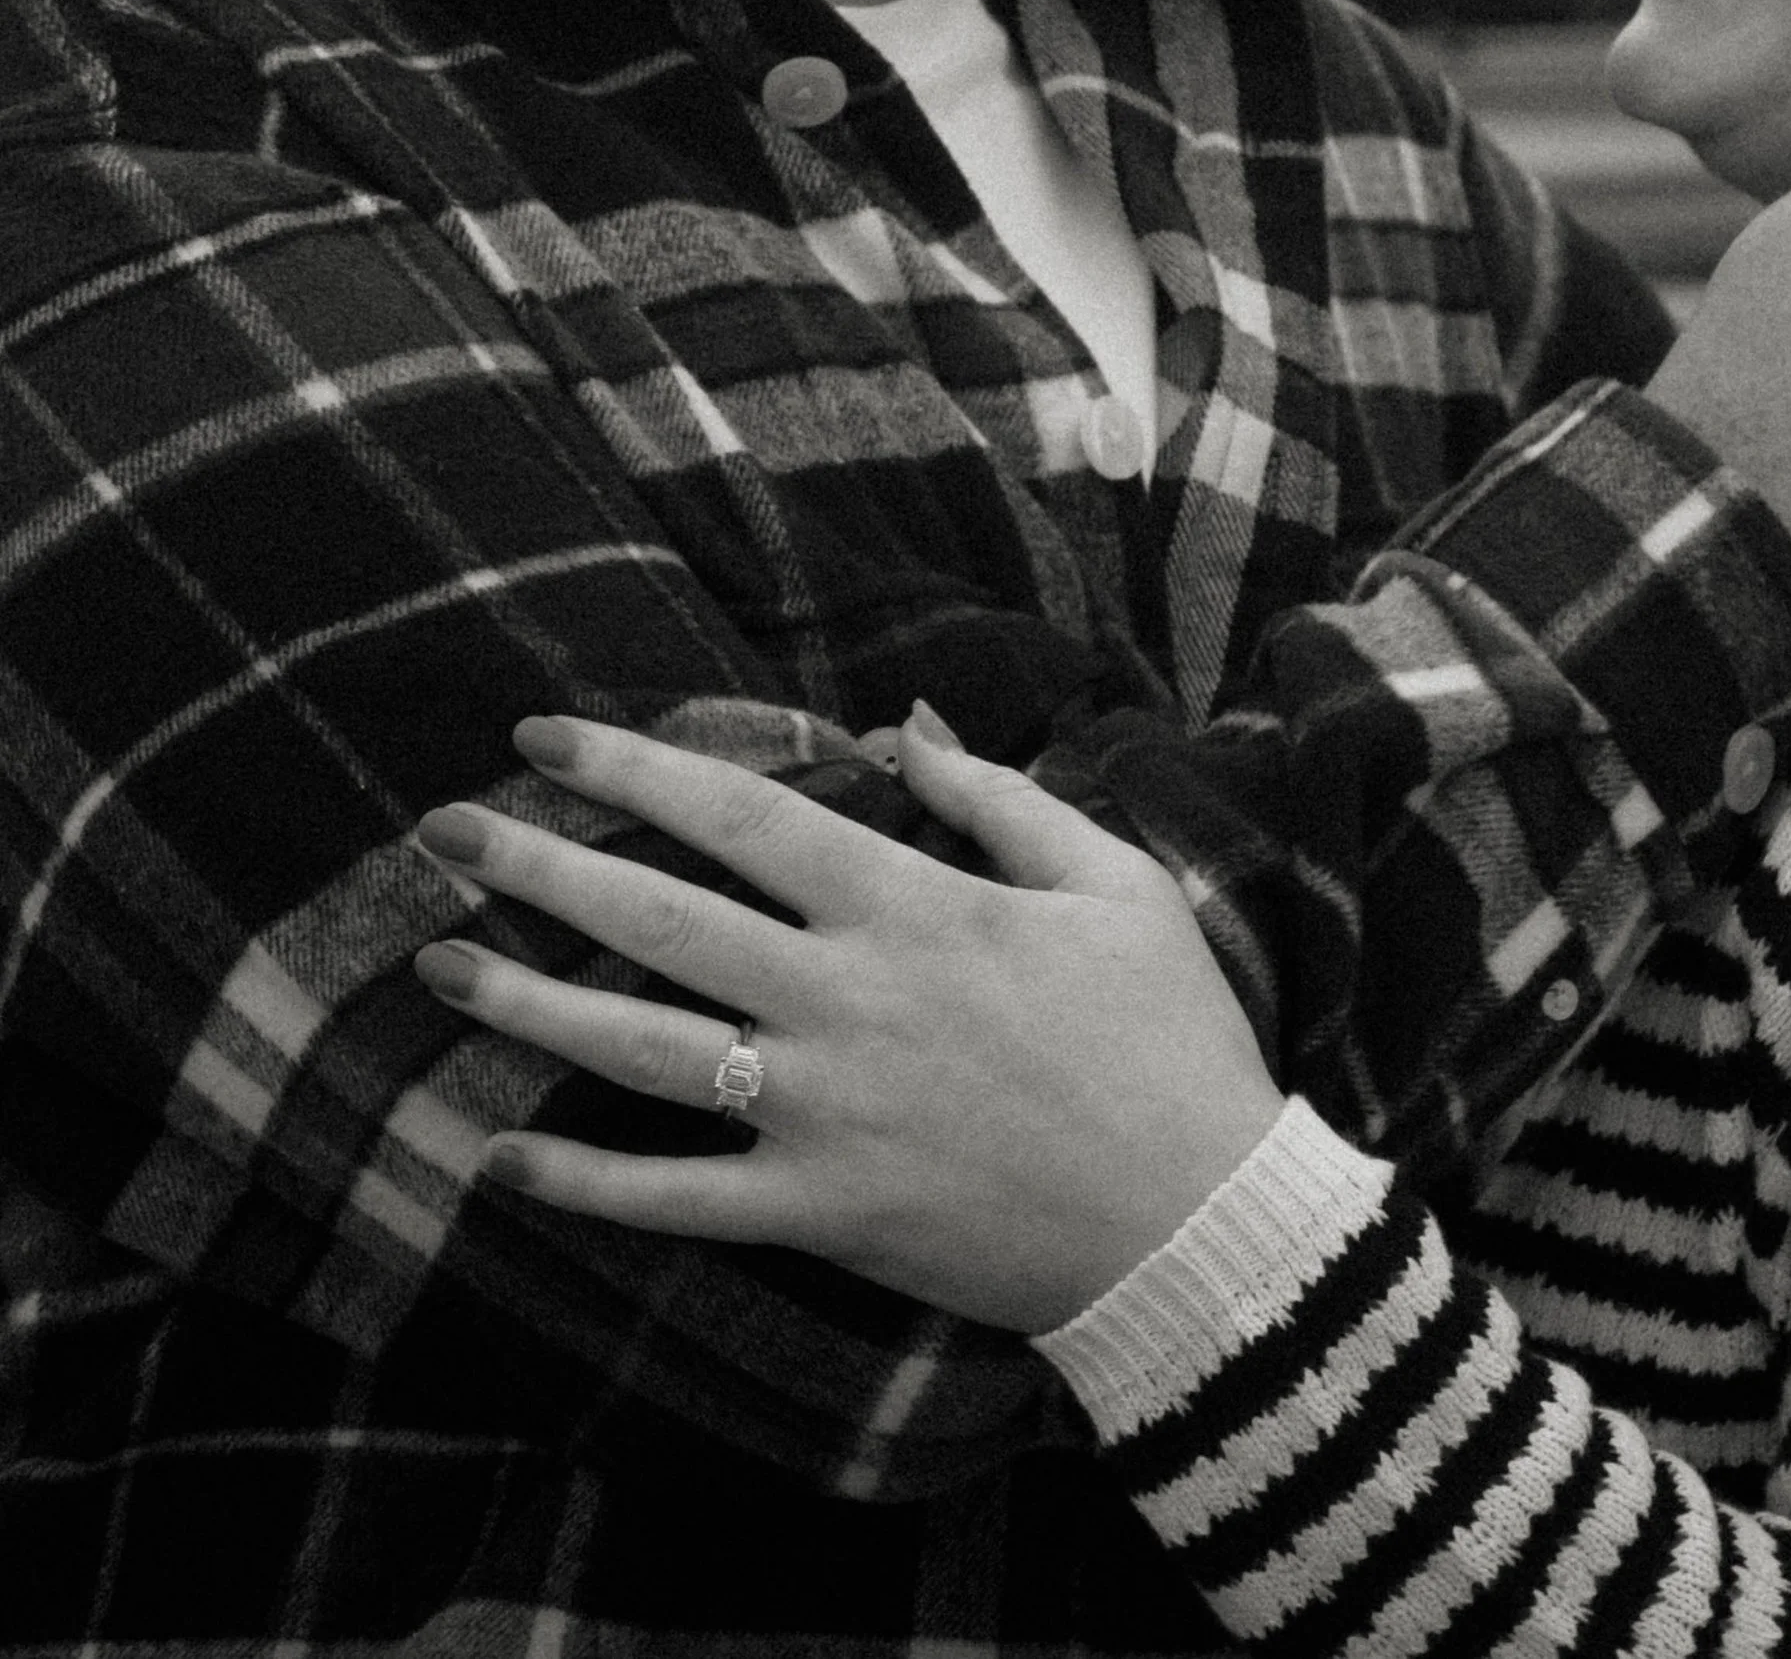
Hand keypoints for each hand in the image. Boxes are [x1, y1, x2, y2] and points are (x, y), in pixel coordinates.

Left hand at [412, 710, 1285, 1335]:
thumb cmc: (1166, 1038)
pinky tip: (500, 1162)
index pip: (741, 814)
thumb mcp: (1110, 883)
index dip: (633, 771)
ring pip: (643, 1051)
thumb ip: (999, 798)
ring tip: (436, 969)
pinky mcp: (821, 1212)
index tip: (545, 738)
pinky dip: (585, 1186)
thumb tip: (902, 725)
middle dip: (539, 868)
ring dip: (529, 1008)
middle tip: (442, 829)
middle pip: (661, 919)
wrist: (1196, 1222)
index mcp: (912, 905)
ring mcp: (822, 1111)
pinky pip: (678, 1199)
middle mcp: (845, 999)